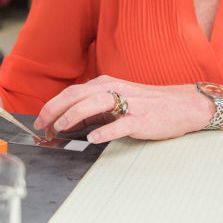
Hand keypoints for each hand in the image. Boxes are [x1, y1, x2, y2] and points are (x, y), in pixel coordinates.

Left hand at [34, 75, 212, 143]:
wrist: (182, 105)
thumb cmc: (148, 104)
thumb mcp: (117, 101)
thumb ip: (94, 109)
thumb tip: (69, 120)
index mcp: (106, 84)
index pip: (72, 92)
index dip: (53, 105)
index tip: (40, 119)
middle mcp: (114, 89)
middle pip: (77, 95)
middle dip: (55, 109)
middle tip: (41, 125)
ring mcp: (127, 103)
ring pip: (94, 104)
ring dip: (74, 115)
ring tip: (60, 127)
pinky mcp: (140, 119)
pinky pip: (119, 125)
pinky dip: (104, 131)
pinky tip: (93, 138)